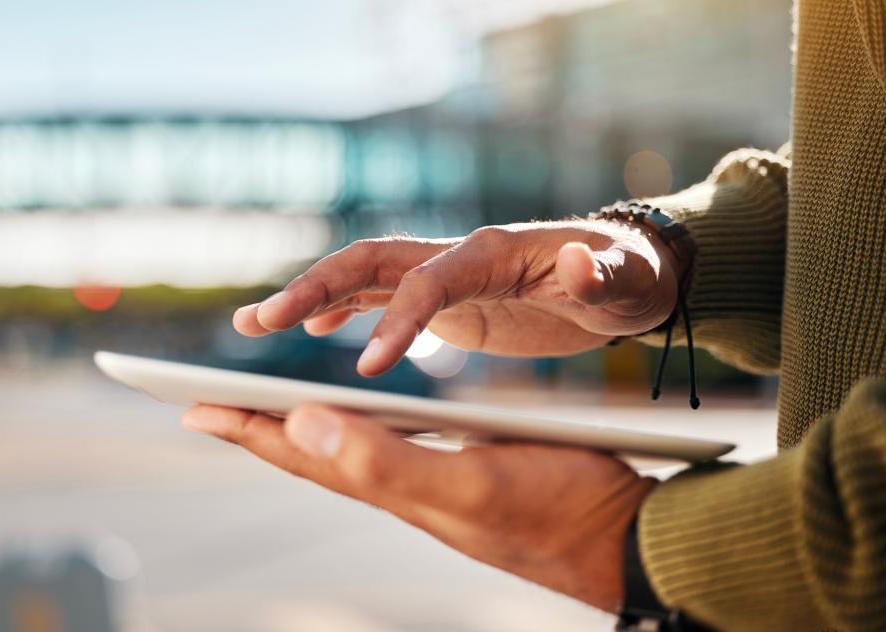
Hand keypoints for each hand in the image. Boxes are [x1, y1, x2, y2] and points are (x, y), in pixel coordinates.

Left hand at [181, 403, 656, 611]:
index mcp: (391, 486)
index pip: (299, 451)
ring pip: (346, 449)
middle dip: (255, 426)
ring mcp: (432, 480)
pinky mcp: (463, 470)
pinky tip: (361, 421)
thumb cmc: (553, 512)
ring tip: (268, 410)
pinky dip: (356, 426)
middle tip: (205, 405)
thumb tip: (302, 420)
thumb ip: (386, 460)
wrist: (621, 538)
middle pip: (311, 451)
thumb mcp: (467, 485)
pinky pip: (388, 446)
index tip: (186, 405)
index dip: (242, 428)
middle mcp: (401, 485)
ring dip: (300, 427)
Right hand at [235, 220, 681, 375]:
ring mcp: (448, 273)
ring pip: (364, 276)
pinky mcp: (448, 295)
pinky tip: (314, 332)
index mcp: (494, 252)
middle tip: (261, 321)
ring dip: (310, 296)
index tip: (368, 370)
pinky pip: (381, 296)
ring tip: (255, 322)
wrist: (627, 272)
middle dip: (315, 288)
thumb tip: (576, 259)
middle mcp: (459, 255)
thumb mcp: (626, 281)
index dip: (397, 320)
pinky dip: (342, 309)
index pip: (429, 281)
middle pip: (371, 262)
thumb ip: (600, 273)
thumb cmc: (630, 278)